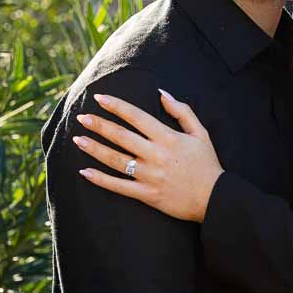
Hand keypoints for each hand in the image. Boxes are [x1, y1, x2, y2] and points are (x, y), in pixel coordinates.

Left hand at [73, 91, 223, 221]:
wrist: (215, 199)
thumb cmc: (207, 163)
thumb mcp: (200, 132)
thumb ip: (182, 111)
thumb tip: (162, 93)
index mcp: (168, 137)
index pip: (136, 116)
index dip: (116, 106)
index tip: (99, 97)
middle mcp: (156, 155)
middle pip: (121, 136)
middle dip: (99, 125)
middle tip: (81, 117)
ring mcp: (150, 176)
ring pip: (116, 160)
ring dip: (95, 149)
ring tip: (78, 139)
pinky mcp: (147, 195)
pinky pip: (119, 186)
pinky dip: (100, 179)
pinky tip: (85, 171)